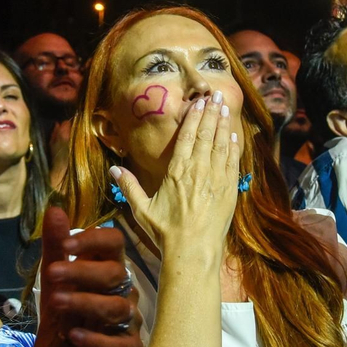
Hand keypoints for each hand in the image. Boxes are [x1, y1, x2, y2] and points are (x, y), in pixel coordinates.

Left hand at [26, 208, 141, 346]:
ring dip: (87, 302)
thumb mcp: (50, 312)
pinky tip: (73, 339)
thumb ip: (55, 261)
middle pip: (118, 273)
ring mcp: (123, 339)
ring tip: (59, 312)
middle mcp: (118, 310)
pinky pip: (124, 344)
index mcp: (101, 292)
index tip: (67, 245)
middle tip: (52, 278)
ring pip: (124, 305)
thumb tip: (58, 210)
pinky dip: (97, 339)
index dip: (95, 240)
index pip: (115, 247)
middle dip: (84, 270)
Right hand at [109, 90, 240, 256]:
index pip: (186, 137)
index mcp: (176, 171)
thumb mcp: (142, 209)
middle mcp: (198, 170)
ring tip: (224, 106)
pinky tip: (234, 134)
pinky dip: (234, 146)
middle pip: (205, 134)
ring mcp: (216, 179)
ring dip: (223, 124)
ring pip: (221, 144)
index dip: (192, 117)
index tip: (197, 102)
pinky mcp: (229, 190)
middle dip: (211, 112)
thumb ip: (129, 186)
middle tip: (215, 95)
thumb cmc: (166, 232)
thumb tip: (112, 169)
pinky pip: (232, 161)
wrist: (193, 251)